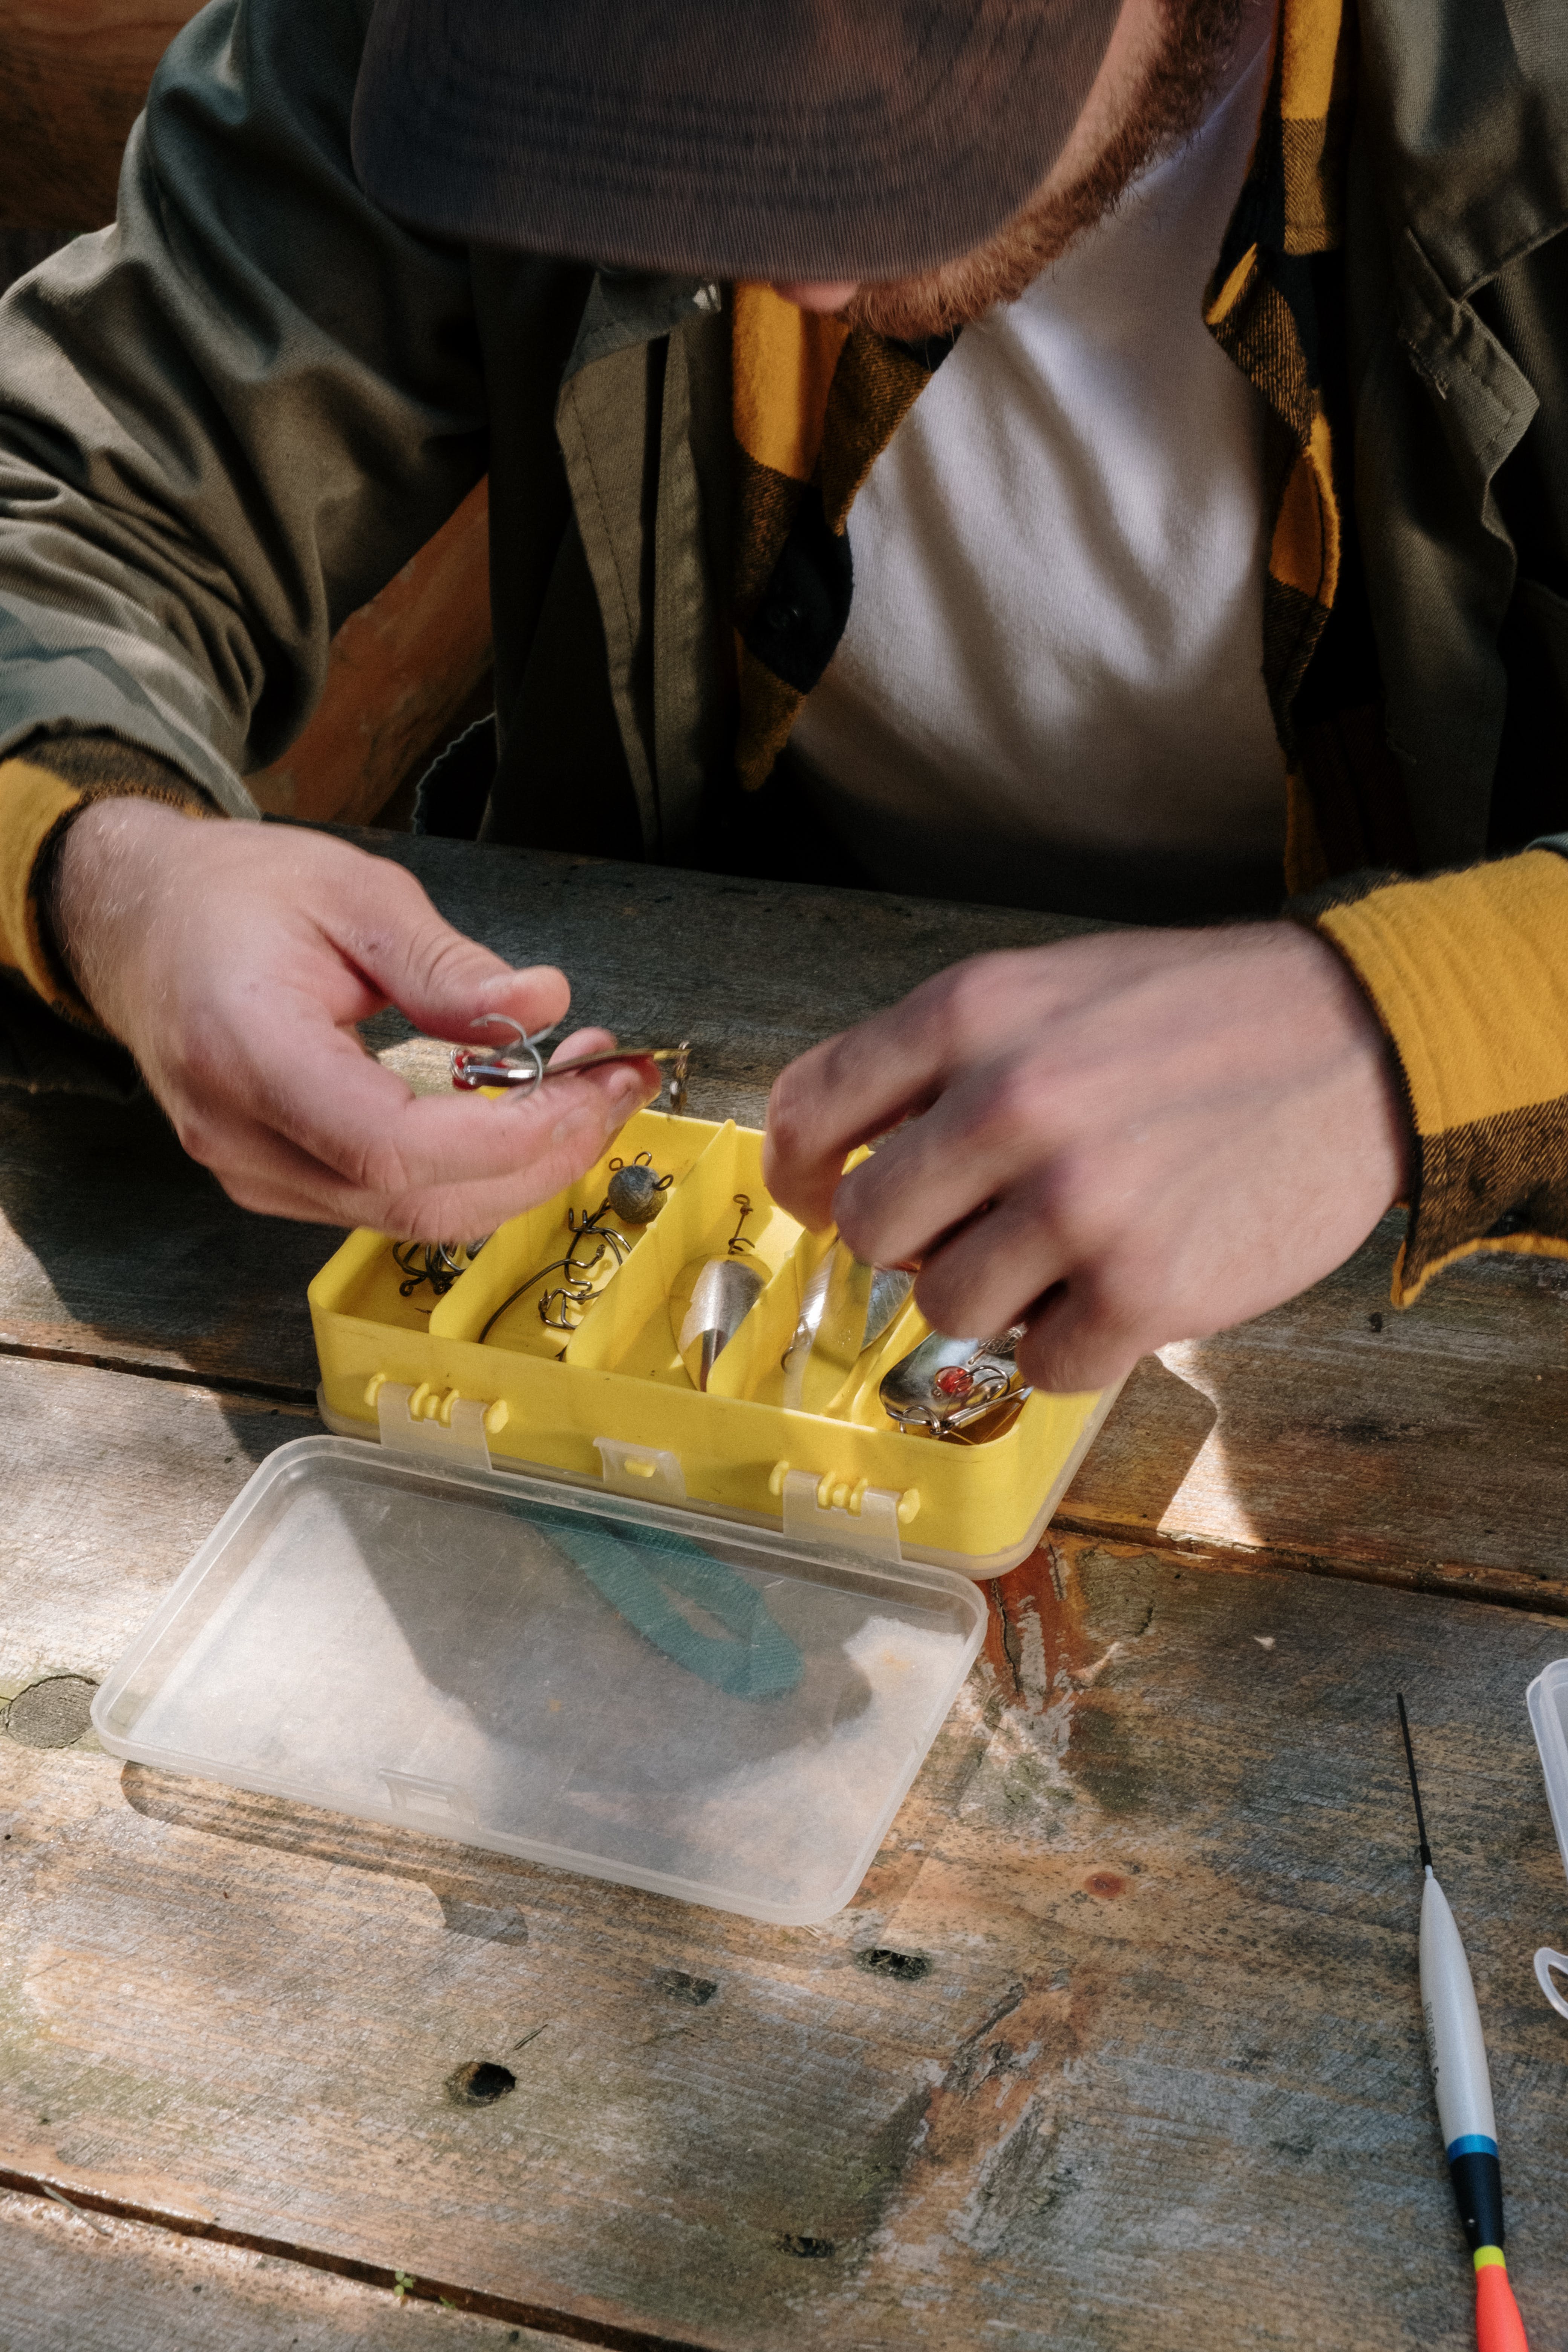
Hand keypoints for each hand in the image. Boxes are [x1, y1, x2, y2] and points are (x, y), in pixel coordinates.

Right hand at [53, 800, 656, 1232]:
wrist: (138, 921)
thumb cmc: (232, 895)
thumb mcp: (351, 892)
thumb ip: (446, 964)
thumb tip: (540, 1005)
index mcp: (246, 1050)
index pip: (393, 1146)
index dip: (508, 1136)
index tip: (591, 1085)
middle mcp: (240, 1135)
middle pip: (418, 1202)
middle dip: (541, 1156)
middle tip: (617, 1085)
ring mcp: (253, 1172)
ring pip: (414, 1218)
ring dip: (519, 1168)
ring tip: (584, 1091)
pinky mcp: (277, 1181)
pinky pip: (391, 1204)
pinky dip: (471, 1170)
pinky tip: (516, 1113)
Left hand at [763, 922, 1411, 1393]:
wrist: (1358, 1043)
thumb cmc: (1191, 1018)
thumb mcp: (1043, 990)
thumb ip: (935, 1062)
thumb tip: (836, 1159)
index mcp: (969, 1014)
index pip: (806, 1114)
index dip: (797, 1174)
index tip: (818, 1195)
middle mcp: (1008, 1103)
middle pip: (865, 1229)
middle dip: (907, 1241)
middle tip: (973, 1223)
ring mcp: (1076, 1203)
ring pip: (945, 1309)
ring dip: (995, 1295)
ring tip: (1066, 1248)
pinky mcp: (1143, 1291)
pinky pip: (1040, 1366)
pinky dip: (1071, 1344)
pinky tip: (1119, 1287)